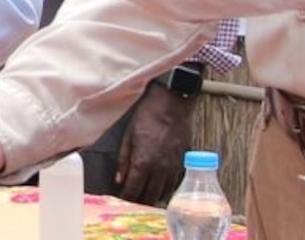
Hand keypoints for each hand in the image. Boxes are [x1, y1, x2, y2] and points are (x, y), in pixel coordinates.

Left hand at [115, 83, 194, 205]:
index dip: (127, 198)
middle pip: (150, 196)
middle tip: (133, 199)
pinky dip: (167, 187)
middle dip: (140, 201)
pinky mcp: (184, 162)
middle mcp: (160, 169)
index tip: (122, 199)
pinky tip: (160, 185)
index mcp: (143, 162)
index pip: (133, 191)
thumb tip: (119, 179)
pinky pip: (175, 183)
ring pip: (164, 193)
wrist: (172, 103)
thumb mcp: (128, 136)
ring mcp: (174, 167)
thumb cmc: (148, 115)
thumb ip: (124, 160)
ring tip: (146, 194)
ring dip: (154, 196)